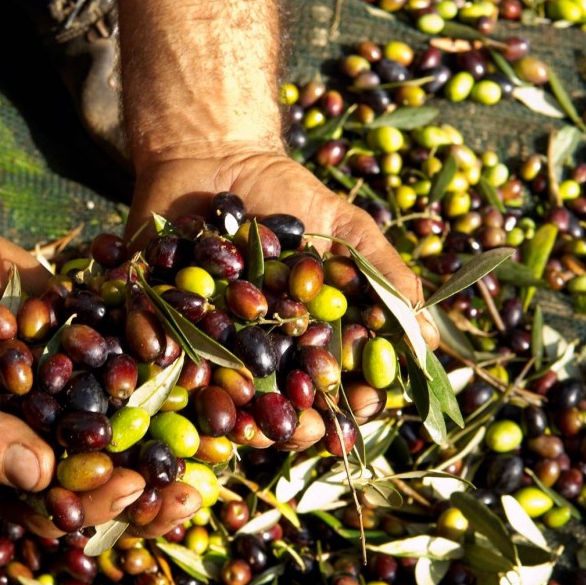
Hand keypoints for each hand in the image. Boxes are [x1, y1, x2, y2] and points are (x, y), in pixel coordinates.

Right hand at [0, 225, 199, 536]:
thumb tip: (40, 477)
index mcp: (14, 467)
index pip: (64, 507)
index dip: (101, 506)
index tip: (132, 488)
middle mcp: (54, 439)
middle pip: (111, 481)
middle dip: (152, 491)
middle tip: (189, 489)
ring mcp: (79, 397)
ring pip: (134, 433)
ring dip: (172, 443)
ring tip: (214, 447)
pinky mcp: (98, 352)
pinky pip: (137, 371)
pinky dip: (169, 376)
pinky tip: (202, 376)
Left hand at [124, 150, 440, 438]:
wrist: (212, 154)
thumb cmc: (285, 193)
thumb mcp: (343, 228)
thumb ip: (382, 275)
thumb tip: (432, 337)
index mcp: (299, 339)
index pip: (329, 387)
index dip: (348, 404)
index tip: (360, 406)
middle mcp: (252, 351)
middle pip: (276, 405)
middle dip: (293, 425)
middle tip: (303, 430)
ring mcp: (202, 341)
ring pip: (217, 393)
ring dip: (233, 414)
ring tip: (245, 426)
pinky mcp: (153, 322)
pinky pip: (156, 351)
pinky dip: (165, 364)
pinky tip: (179, 377)